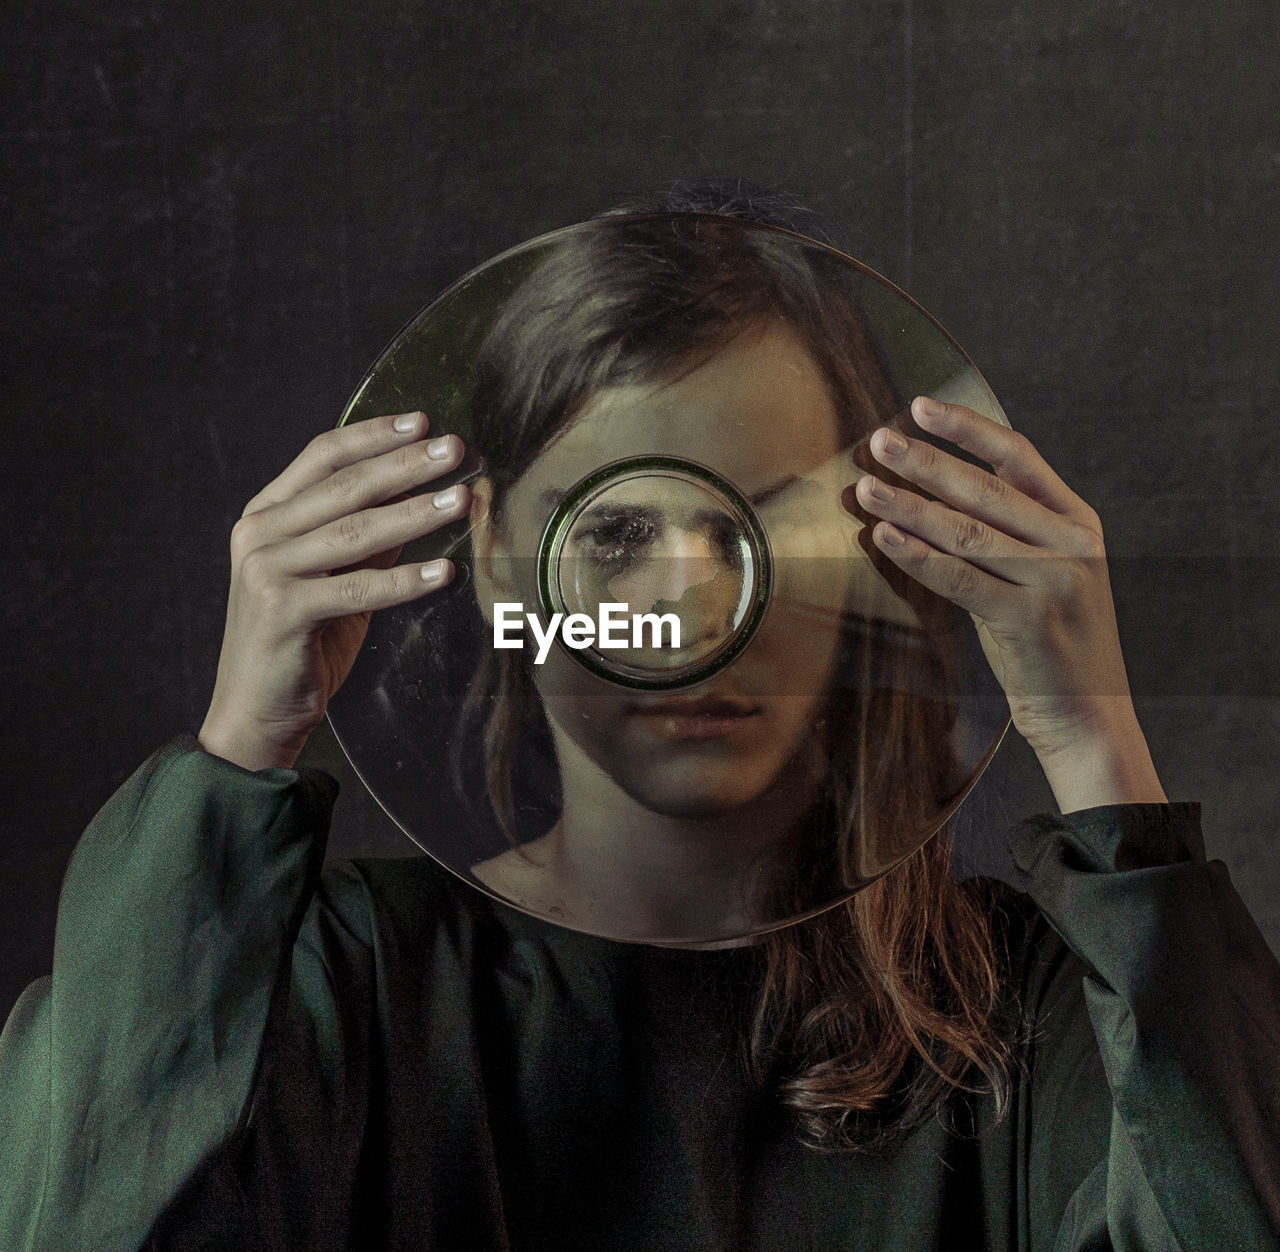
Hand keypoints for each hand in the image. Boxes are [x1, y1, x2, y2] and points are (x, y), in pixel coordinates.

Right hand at [198, 411, 468, 771]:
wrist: (256, 713)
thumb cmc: (301, 643)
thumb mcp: (335, 579)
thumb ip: (368, 538)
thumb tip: (423, 495)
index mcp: (267, 515)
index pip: (323, 456)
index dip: (374, 435)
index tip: (422, 421)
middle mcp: (259, 534)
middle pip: (344, 487)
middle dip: (406, 465)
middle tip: (455, 449)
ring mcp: (265, 571)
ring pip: (355, 533)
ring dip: (416, 513)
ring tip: (462, 500)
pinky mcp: (281, 611)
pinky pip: (357, 590)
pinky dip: (404, 580)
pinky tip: (444, 572)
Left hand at [850, 395, 1165, 811]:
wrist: (1089, 717)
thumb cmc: (1049, 645)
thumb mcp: (1043, 576)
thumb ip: (1007, 534)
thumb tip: (931, 493)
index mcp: (1077, 524)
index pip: (1018, 456)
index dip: (966, 428)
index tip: (919, 407)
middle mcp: (1072, 545)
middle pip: (986, 488)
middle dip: (925, 462)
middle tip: (876, 442)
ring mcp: (1056, 582)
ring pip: (967, 531)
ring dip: (909, 506)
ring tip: (866, 488)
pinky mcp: (1031, 621)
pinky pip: (961, 579)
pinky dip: (918, 556)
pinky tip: (883, 538)